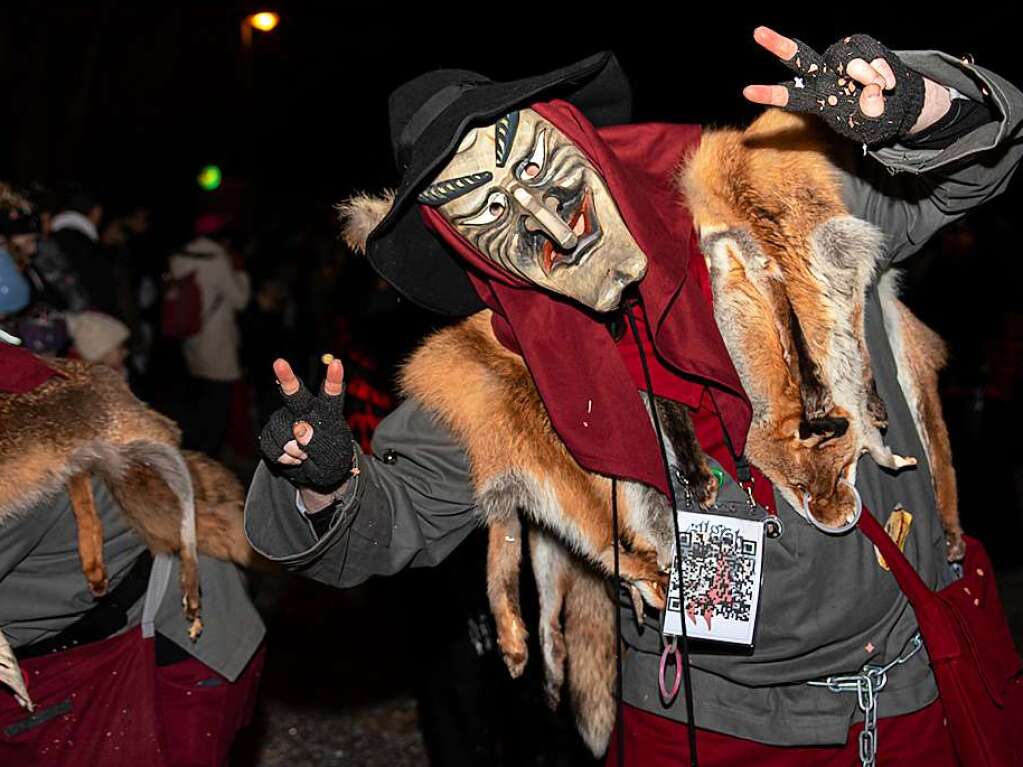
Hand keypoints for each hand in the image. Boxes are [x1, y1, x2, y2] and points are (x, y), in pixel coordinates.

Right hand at [258, 357, 355, 492]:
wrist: (317, 474)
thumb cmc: (330, 459)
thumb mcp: (332, 455)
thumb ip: (318, 442)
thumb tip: (299, 429)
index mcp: (327, 412)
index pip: (331, 395)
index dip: (334, 379)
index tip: (337, 363)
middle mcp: (304, 410)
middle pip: (295, 394)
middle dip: (286, 378)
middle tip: (279, 362)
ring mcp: (285, 420)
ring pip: (280, 428)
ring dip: (292, 449)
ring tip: (305, 457)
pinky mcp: (270, 433)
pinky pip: (270, 444)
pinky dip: (283, 457)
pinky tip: (294, 460)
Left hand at [743, 27, 927, 144]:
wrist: (897, 103)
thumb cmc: (874, 118)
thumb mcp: (870, 124)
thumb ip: (869, 111)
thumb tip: (872, 93)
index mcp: (816, 99)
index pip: (790, 96)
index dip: (769, 94)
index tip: (746, 91)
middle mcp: (823, 74)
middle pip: (799, 57)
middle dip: (778, 45)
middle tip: (756, 32)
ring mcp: (840, 58)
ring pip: (848, 61)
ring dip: (868, 76)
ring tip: (883, 89)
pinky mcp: (861, 45)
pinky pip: (872, 54)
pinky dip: (884, 71)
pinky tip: (889, 83)